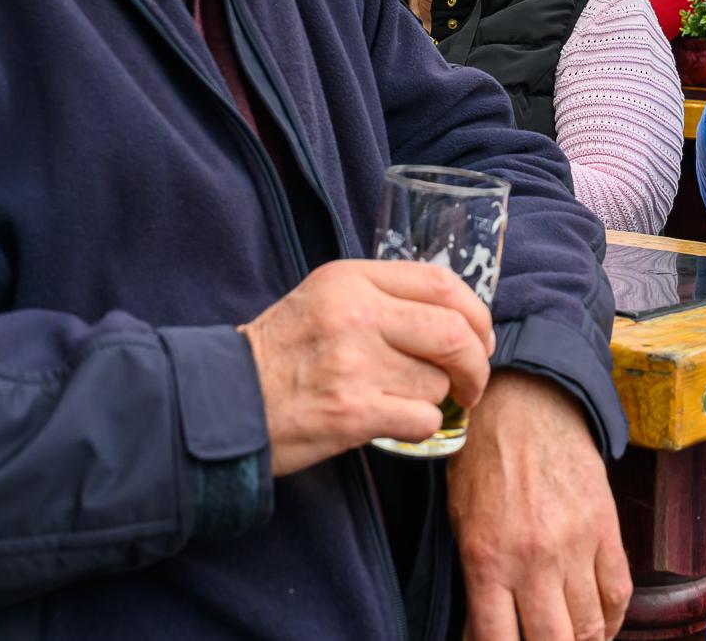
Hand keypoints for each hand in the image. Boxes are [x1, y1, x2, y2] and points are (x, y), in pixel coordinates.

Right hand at [240, 260, 494, 475]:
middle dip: (476, 364)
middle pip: (454, 333)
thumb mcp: (325, 299)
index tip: (479, 337)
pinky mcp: (353, 412)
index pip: (441, 282)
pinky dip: (420, 427)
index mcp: (351, 279)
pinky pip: (423, 420)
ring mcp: (355, 364)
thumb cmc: (281, 353)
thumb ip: (382, 297)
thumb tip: (455, 317)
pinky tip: (394, 423)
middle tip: (472, 382)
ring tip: (401, 400)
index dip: (476, 313)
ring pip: (438, 382)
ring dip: (434, 398)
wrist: (227, 402)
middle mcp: (356, 314)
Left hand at [449, 371, 628, 640]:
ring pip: (589, 627)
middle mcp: (533, 559)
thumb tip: (484, 634)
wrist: (525, 403)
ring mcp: (574, 545)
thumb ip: (476, 582)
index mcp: (487, 559)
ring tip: (569, 638)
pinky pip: (618, 593)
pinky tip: (599, 625)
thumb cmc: (483, 461)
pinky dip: (611, 619)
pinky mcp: (606, 527)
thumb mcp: (461, 522)